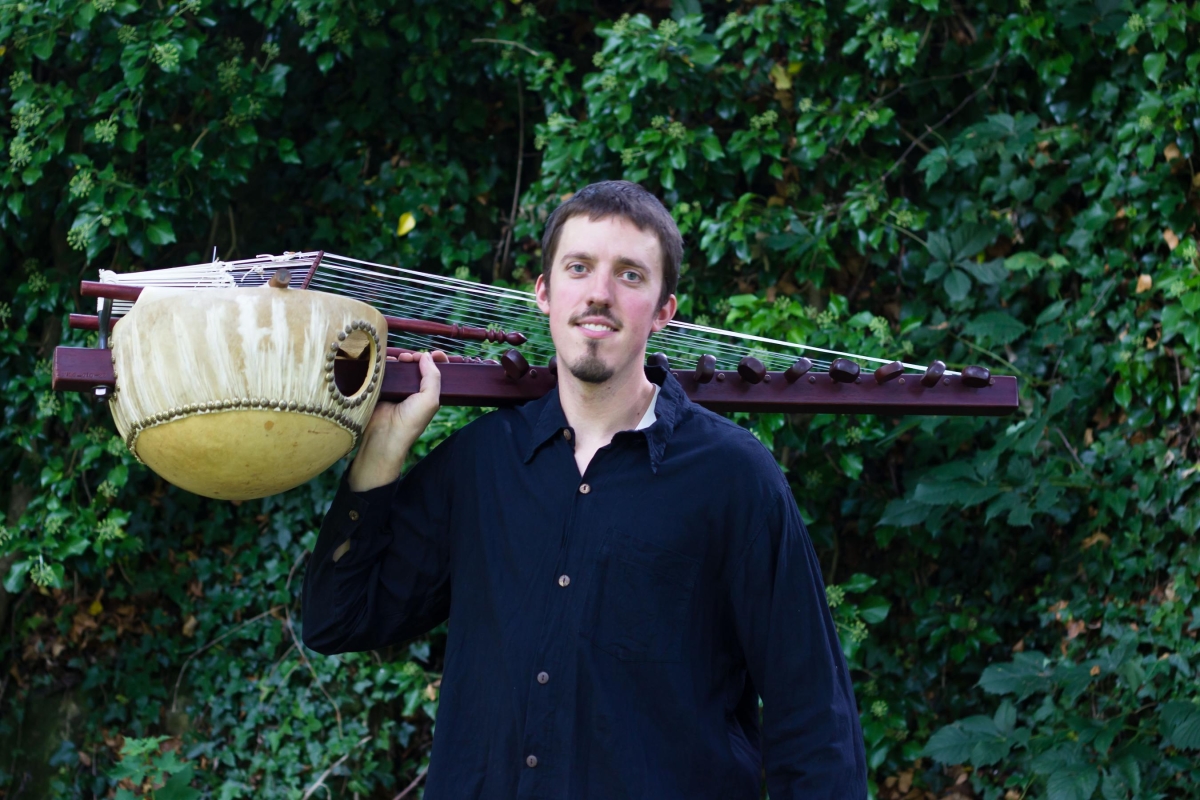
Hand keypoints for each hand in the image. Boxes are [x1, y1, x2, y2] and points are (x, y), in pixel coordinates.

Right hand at [348, 350, 447, 491]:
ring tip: (400, 359)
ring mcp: (398, 390)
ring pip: (402, 367)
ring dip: (402, 359)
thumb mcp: (430, 399)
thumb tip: (427, 356)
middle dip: (417, 358)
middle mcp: (415, 391)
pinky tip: (386, 361)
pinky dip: (387, 364)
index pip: (437, 374)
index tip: (435, 352)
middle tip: (411, 358)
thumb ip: (433, 377)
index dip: (438, 361)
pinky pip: (386, 371)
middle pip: (418, 367)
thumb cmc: (411, 421)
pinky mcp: (382, 389)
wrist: (384, 436)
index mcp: (429, 395)